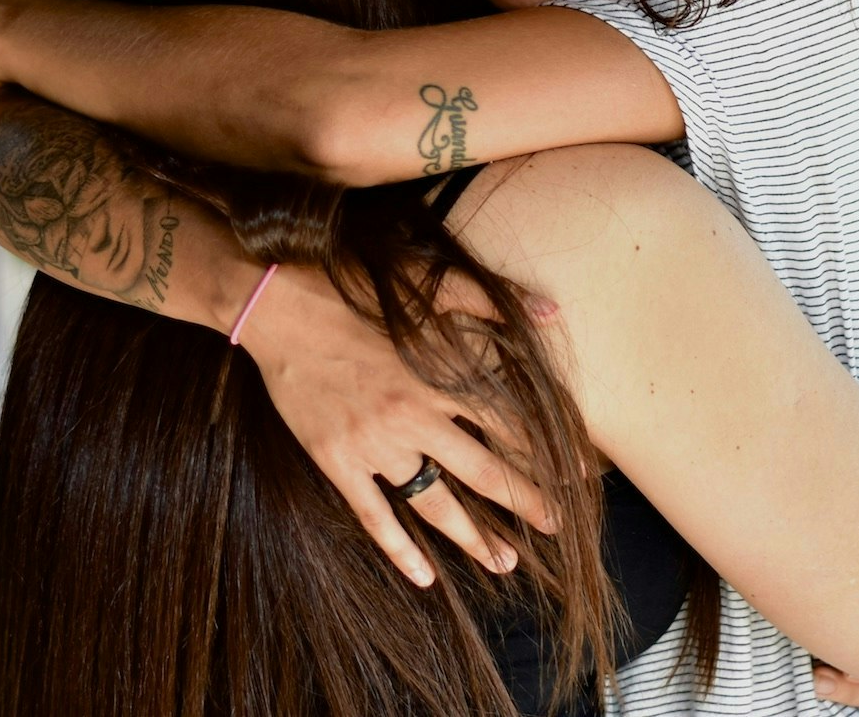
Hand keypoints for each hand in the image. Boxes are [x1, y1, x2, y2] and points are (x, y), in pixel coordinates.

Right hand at [240, 263, 557, 586]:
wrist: (279, 308)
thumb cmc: (352, 288)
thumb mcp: (425, 281)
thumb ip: (487, 300)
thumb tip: (551, 309)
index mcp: (442, 376)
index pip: (511, 424)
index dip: (548, 450)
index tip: (578, 474)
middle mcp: (417, 418)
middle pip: (484, 471)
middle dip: (526, 501)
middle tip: (556, 526)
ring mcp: (377, 446)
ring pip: (436, 504)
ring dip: (474, 536)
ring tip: (506, 562)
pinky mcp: (339, 463)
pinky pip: (374, 517)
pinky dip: (399, 550)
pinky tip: (424, 577)